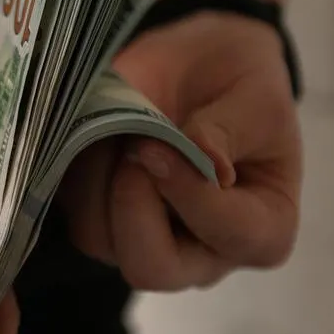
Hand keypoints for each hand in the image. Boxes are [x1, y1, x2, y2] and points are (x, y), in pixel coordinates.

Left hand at [61, 13, 301, 290]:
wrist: (200, 65)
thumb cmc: (242, 85)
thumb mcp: (257, 97)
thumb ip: (229, 131)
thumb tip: (202, 156)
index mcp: (263, 233)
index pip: (227, 235)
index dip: (189, 189)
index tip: (161, 140)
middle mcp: (202, 255)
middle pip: (151, 268)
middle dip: (131, 202)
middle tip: (134, 144)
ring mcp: (145, 242)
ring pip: (98, 238)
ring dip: (98, 177)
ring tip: (119, 124)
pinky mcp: (98, 220)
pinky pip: (70, 209)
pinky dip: (74, 168)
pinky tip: (97, 128)